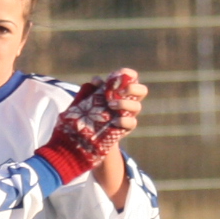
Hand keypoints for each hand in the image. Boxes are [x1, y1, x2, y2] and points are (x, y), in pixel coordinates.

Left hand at [32, 70, 145, 185]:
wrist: (78, 143)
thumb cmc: (80, 119)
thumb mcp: (82, 102)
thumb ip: (90, 90)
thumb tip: (96, 80)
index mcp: (116, 92)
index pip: (130, 78)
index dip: (128, 74)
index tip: (119, 74)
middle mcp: (124, 103)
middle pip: (141, 91)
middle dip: (134, 87)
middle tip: (120, 90)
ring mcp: (125, 116)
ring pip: (137, 106)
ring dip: (125, 102)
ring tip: (110, 104)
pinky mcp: (123, 130)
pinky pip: (132, 123)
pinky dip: (125, 120)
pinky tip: (115, 120)